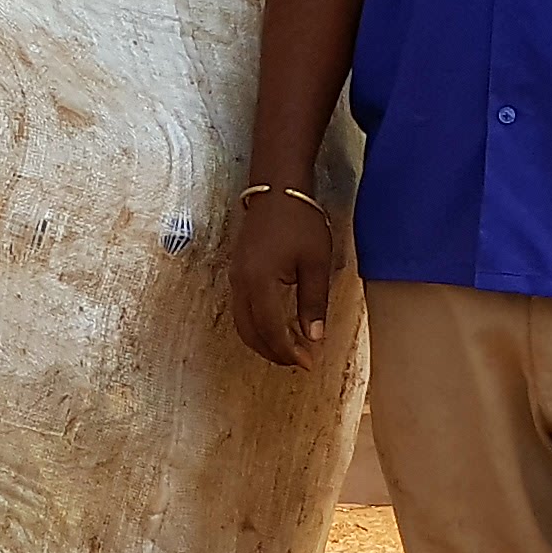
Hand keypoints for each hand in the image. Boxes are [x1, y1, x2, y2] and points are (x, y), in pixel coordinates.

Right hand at [230, 186, 344, 368]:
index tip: (309, 362)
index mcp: (261, 282)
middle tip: (300, 361)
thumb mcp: (316, 263)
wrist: (277, 189)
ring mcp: (235, 278)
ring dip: (263, 342)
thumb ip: (314, 303)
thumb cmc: (301, 222)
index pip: (271, 330)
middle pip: (251, 333)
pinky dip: (257, 326)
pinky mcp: (237, 273)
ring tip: (290, 349)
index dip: (289, 352)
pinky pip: (242, 310)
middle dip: (274, 353)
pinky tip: (277, 327)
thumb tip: (314, 338)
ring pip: (243, 324)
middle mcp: (241, 284)